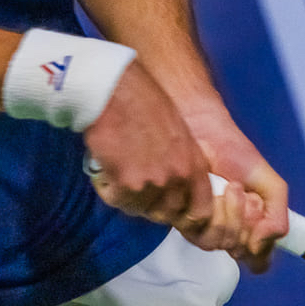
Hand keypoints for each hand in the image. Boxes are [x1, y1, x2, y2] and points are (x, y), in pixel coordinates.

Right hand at [82, 65, 212, 228]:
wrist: (115, 91)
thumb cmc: (143, 102)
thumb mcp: (177, 133)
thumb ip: (179, 163)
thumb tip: (171, 185)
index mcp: (194, 164)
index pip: (200, 210)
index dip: (184, 213)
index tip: (170, 206)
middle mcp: (177, 178)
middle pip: (166, 214)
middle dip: (150, 204)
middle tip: (135, 186)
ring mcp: (153, 184)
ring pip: (138, 209)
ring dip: (126, 196)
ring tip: (116, 171)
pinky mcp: (126, 185)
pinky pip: (115, 199)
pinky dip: (107, 187)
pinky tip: (104, 167)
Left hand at [187, 115, 289, 272]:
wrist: (204, 131)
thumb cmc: (235, 153)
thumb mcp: (270, 184)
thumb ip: (278, 216)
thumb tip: (265, 242)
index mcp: (250, 229)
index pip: (259, 261)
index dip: (261, 248)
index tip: (263, 222)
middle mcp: (227, 232)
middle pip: (240, 252)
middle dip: (248, 220)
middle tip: (248, 195)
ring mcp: (204, 227)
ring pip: (220, 243)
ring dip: (231, 212)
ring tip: (231, 187)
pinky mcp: (184, 218)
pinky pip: (199, 230)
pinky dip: (213, 207)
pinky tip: (213, 187)